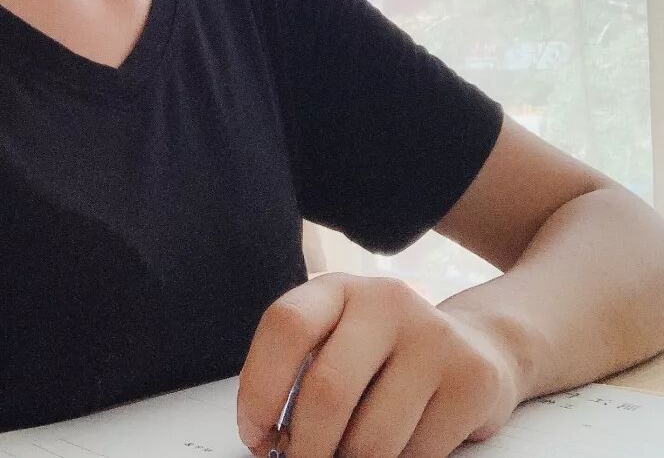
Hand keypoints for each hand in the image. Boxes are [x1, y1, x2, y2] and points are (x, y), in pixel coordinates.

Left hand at [236, 273, 523, 457]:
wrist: (475, 347)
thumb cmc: (384, 357)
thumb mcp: (338, 342)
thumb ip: (303, 373)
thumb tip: (265, 439)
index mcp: (338, 289)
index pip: (286, 325)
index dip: (260, 387)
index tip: (255, 433)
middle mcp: (385, 301)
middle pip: (327, 390)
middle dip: (305, 448)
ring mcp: (433, 336)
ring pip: (372, 438)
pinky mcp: (472, 377)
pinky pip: (418, 455)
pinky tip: (396, 452)